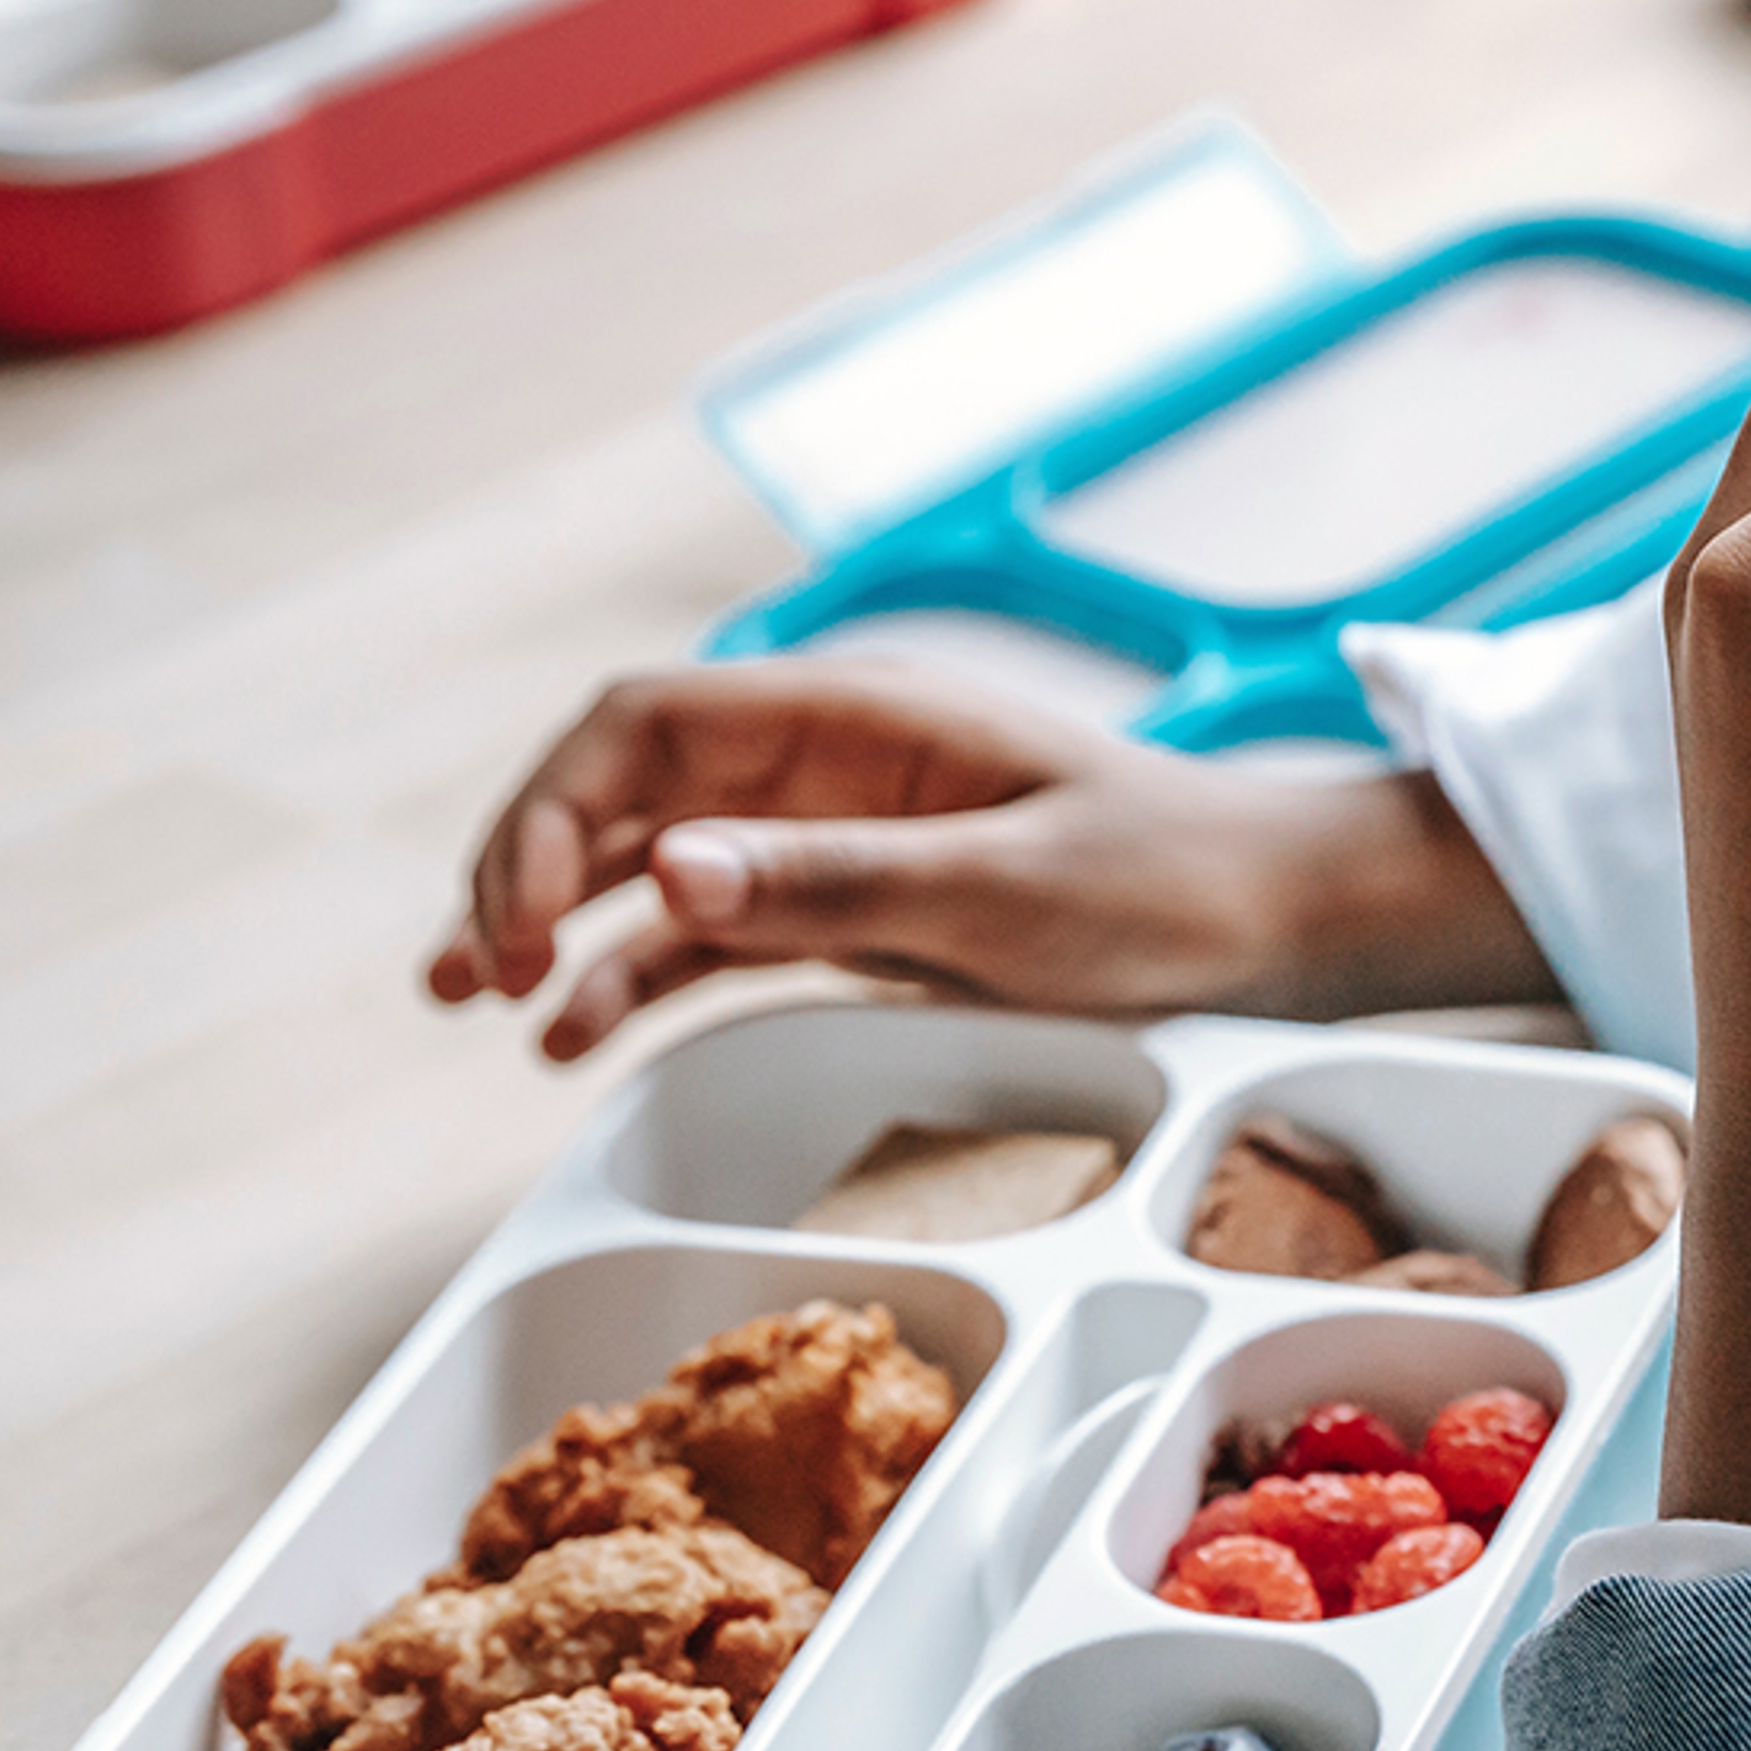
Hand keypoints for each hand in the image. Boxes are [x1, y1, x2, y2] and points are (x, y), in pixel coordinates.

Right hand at [427, 656, 1554, 1059]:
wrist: (1277, 920)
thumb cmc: (1166, 885)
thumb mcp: (1003, 892)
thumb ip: (836, 880)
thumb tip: (667, 868)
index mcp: (855, 714)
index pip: (643, 723)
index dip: (551, 807)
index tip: (516, 920)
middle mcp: (826, 758)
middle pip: (623, 782)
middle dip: (525, 863)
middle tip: (473, 973)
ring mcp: (834, 829)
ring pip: (650, 855)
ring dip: (554, 918)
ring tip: (477, 1001)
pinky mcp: (855, 903)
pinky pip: (715, 929)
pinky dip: (637, 972)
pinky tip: (572, 1036)